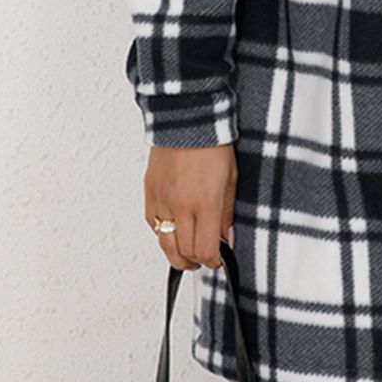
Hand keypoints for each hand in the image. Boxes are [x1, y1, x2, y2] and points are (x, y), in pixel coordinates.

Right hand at [144, 143, 237, 270]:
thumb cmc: (212, 143)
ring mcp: (162, 200)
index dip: (213, 261)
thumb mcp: (231, 178)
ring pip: (164, 244)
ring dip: (177, 254)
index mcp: (205, 202)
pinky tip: (173, 231)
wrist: (186, 119)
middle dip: (196, 262)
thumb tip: (228, 238)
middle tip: (204, 260)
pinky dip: (163, 233)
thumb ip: (227, 212)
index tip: (218, 260)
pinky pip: (153, 225)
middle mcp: (181, 205)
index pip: (206, 250)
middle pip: (184, 252)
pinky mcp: (150, 193)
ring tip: (187, 254)